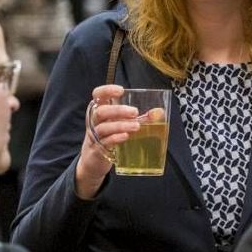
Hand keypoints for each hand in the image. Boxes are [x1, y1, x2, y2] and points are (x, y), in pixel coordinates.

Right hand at [74, 84, 139, 199]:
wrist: (93, 161)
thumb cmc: (108, 137)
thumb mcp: (119, 125)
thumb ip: (137, 118)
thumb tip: (159, 112)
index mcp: (99, 110)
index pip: (98, 95)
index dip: (107, 90)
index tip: (121, 90)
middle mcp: (94, 121)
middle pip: (101, 111)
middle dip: (118, 110)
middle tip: (135, 112)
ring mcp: (94, 136)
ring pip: (103, 127)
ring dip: (120, 125)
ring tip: (136, 126)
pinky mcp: (97, 150)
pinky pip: (105, 142)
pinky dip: (115, 138)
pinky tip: (126, 137)